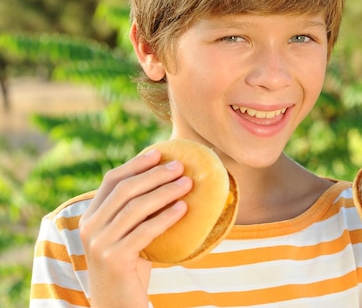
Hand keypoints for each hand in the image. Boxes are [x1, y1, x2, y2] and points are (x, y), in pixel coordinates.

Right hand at [78, 149, 192, 307]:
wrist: (117, 304)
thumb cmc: (129, 266)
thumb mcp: (128, 233)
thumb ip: (137, 211)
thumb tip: (169, 178)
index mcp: (90, 216)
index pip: (112, 180)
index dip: (135, 164)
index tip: (159, 153)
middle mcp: (90, 227)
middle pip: (124, 189)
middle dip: (154, 174)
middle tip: (181, 166)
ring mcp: (99, 244)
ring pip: (135, 208)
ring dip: (164, 192)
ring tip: (188, 184)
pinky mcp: (114, 259)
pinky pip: (145, 231)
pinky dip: (166, 217)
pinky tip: (183, 208)